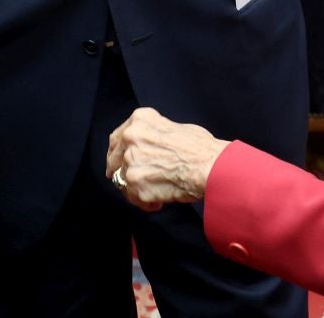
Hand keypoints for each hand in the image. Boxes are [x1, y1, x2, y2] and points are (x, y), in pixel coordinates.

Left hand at [106, 107, 228, 210]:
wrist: (209, 166)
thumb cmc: (200, 148)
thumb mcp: (174, 126)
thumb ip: (154, 134)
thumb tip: (151, 146)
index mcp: (139, 120)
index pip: (116, 138)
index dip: (117, 153)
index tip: (117, 162)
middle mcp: (130, 138)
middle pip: (113, 160)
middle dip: (121, 171)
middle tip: (132, 181)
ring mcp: (131, 162)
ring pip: (123, 181)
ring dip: (136, 188)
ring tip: (156, 190)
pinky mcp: (136, 184)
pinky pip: (133, 198)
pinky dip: (145, 202)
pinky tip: (160, 200)